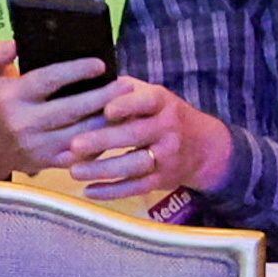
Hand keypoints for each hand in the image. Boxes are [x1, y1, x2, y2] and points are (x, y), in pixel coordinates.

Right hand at [0, 41, 115, 178]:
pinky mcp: (47, 163)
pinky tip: (116, 130)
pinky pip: (80, 155)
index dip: (77, 72)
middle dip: (102, 97)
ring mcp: (37, 146)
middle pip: (72, 109)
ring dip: (107, 121)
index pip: (49, 81)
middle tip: (127, 85)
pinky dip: (100, 144)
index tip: (100, 64)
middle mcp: (25, 123)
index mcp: (12, 97)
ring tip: (129, 106)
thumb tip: (15, 43)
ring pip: (80, 134)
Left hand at [67, 74, 237, 202]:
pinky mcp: (162, 179)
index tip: (106, 110)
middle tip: (74, 145)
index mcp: (162, 102)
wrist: (203, 147)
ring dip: (103, 169)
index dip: (127, 105)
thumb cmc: (165, 115)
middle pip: (135, 135)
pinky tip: (89, 191)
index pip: (147, 101)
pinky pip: (136, 187)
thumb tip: (88, 85)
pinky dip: (113, 191)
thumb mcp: (152, 95)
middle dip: (103, 140)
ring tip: (75, 171)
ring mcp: (167, 156)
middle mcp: (167, 128)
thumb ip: (124, 90)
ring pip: (134, 165)